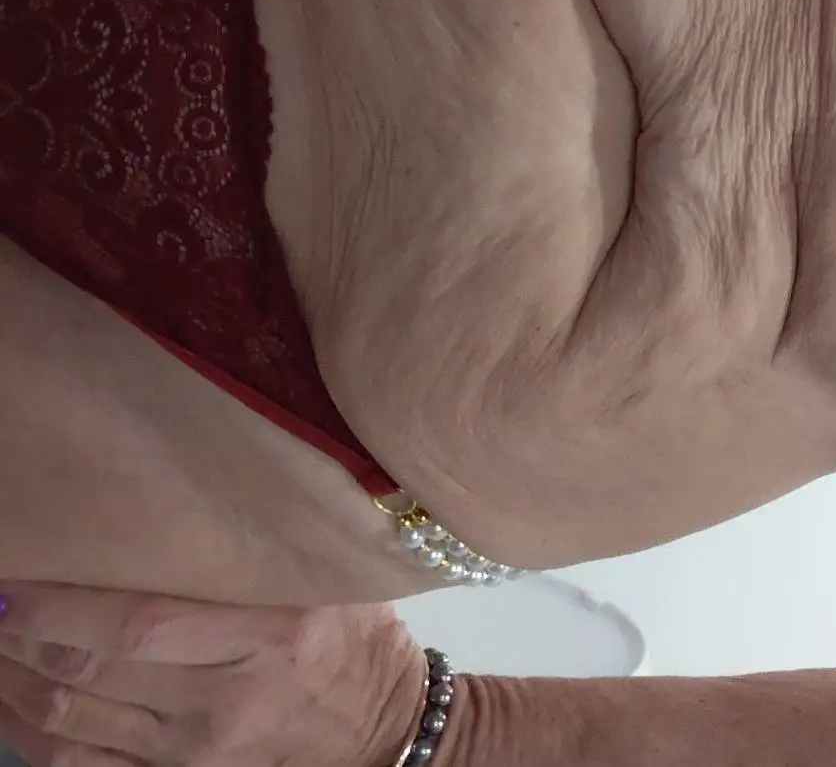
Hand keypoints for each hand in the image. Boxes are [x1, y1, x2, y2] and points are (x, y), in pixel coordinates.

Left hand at [0, 583, 425, 766]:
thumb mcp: (325, 588)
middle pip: (91, 672)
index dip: (62, 607)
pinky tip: (10, 702)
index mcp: (271, 634)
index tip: (17, 576)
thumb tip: (168, 506)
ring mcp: (198, 751)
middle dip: (19, 637)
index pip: (141, 624)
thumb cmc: (355, 639)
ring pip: (69, 722)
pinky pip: (80, 766)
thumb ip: (257, 562)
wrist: (385, 732)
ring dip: (11, 683)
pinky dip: (30, 734)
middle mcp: (227, 698)